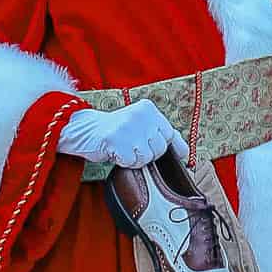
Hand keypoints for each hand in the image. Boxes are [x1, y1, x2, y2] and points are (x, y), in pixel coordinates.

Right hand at [57, 100, 188, 167]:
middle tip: (131, 147)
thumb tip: (187, 155)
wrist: (84, 129)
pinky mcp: (117, 140)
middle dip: (148, 154)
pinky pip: (132, 162)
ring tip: (123, 149)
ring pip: (147, 157)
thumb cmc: (116, 131)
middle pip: (160, 148)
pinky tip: (115, 152)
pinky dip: (124, 162)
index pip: (170, 134)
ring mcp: (129, 127)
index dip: (171, 148)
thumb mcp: (140, 126)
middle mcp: (141, 115)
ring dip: (135, 159)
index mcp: (149, 109)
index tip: (172, 157)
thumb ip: (162, 136)